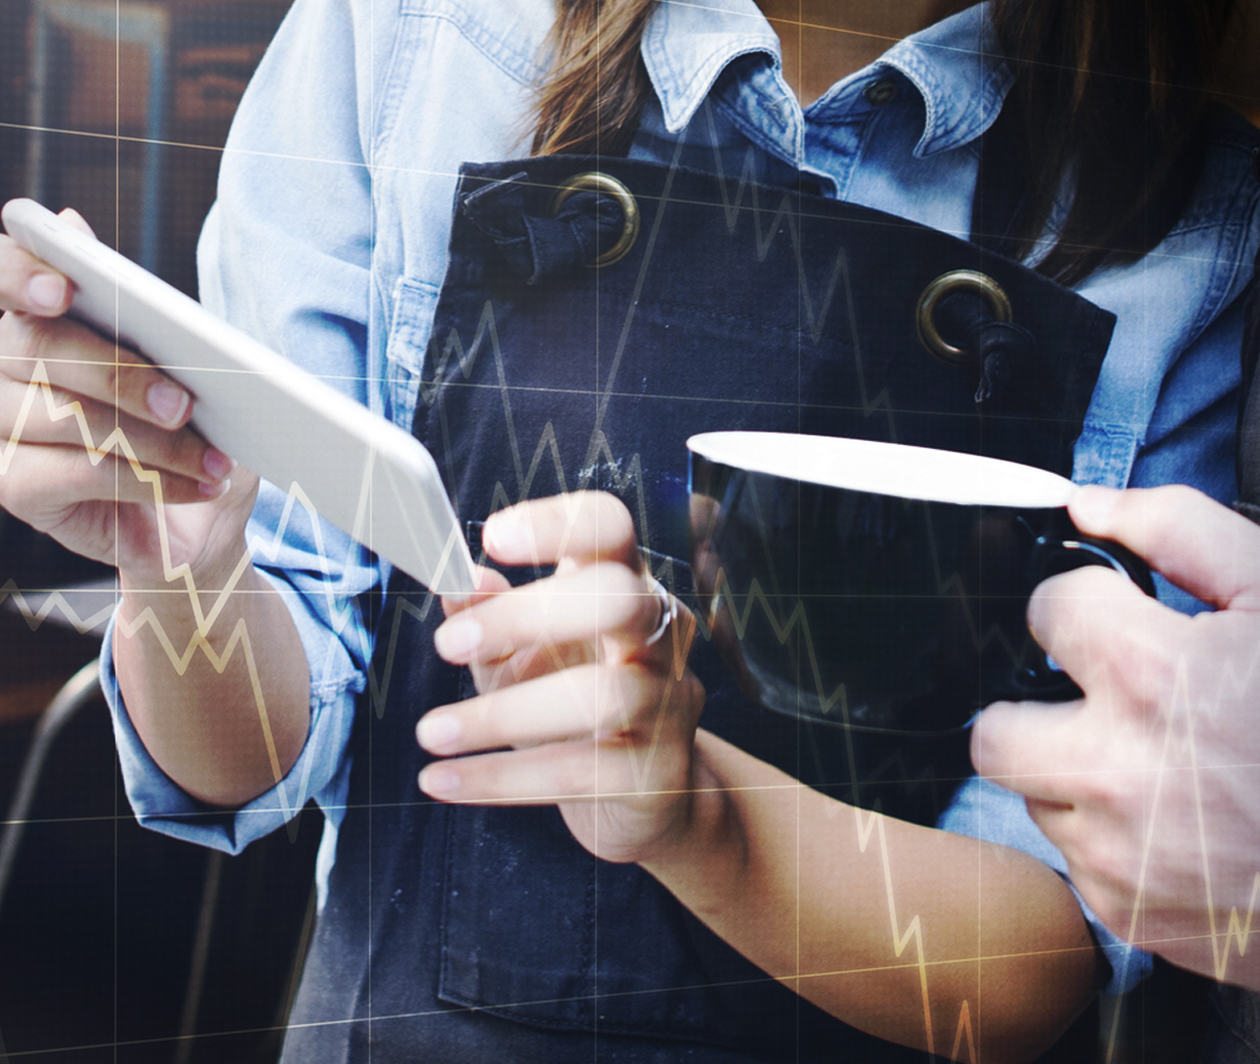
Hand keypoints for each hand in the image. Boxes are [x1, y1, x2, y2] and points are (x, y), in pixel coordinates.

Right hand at [0, 206, 254, 582]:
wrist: (202, 517)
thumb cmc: (192, 431)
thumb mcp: (190, 371)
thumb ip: (151, 316)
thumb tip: (96, 243)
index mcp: (40, 316)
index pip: (4, 275)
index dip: (20, 273)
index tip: (64, 289)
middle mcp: (5, 367)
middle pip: (34, 348)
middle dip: (118, 375)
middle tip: (182, 405)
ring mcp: (3, 428)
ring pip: (65, 418)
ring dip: (156, 442)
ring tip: (216, 460)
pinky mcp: (17, 486)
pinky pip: (80, 474)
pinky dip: (151, 480)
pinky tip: (199, 485)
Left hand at [416, 491, 704, 864]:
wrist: (650, 793)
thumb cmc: (575, 702)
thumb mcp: (523, 653)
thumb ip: (489, 617)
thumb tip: (456, 586)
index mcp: (626, 585)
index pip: (611, 528)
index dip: (557, 524)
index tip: (492, 539)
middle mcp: (660, 635)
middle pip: (620, 599)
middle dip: (530, 616)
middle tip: (448, 644)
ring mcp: (668, 704)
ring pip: (601, 697)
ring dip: (503, 715)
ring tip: (430, 731)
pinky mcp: (657, 774)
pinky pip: (578, 773)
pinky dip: (500, 778)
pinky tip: (441, 780)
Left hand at [971, 484, 1259, 988]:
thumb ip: (1182, 530)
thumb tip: (1088, 504)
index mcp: (1156, 679)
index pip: (1047, 611)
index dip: (1083, 608)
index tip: (1116, 623)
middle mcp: (1117, 772)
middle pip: (994, 728)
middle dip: (1036, 707)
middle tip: (1100, 703)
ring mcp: (1116, 853)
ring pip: (1033, 796)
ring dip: (1074, 772)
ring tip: (1158, 764)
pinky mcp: (1127, 911)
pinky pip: (1074, 859)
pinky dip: (1111, 835)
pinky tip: (1179, 822)